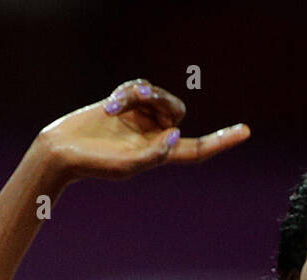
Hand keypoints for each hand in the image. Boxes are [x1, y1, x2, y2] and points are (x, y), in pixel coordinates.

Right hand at [35, 78, 250, 183]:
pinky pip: (139, 87)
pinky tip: (109, 104)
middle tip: (141, 96)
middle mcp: (154, 135)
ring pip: (157, 95)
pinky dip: (127, 91)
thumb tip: (178, 134)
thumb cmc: (94, 165)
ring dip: (139, 94)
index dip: (221, 141)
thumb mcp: (127, 165)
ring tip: (113, 105)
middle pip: (177, 110)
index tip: (245, 131)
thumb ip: (155, 153)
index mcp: (160, 155)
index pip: (198, 149)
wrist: (62, 150)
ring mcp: (139, 118)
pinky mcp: (124, 103)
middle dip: (162, 100)